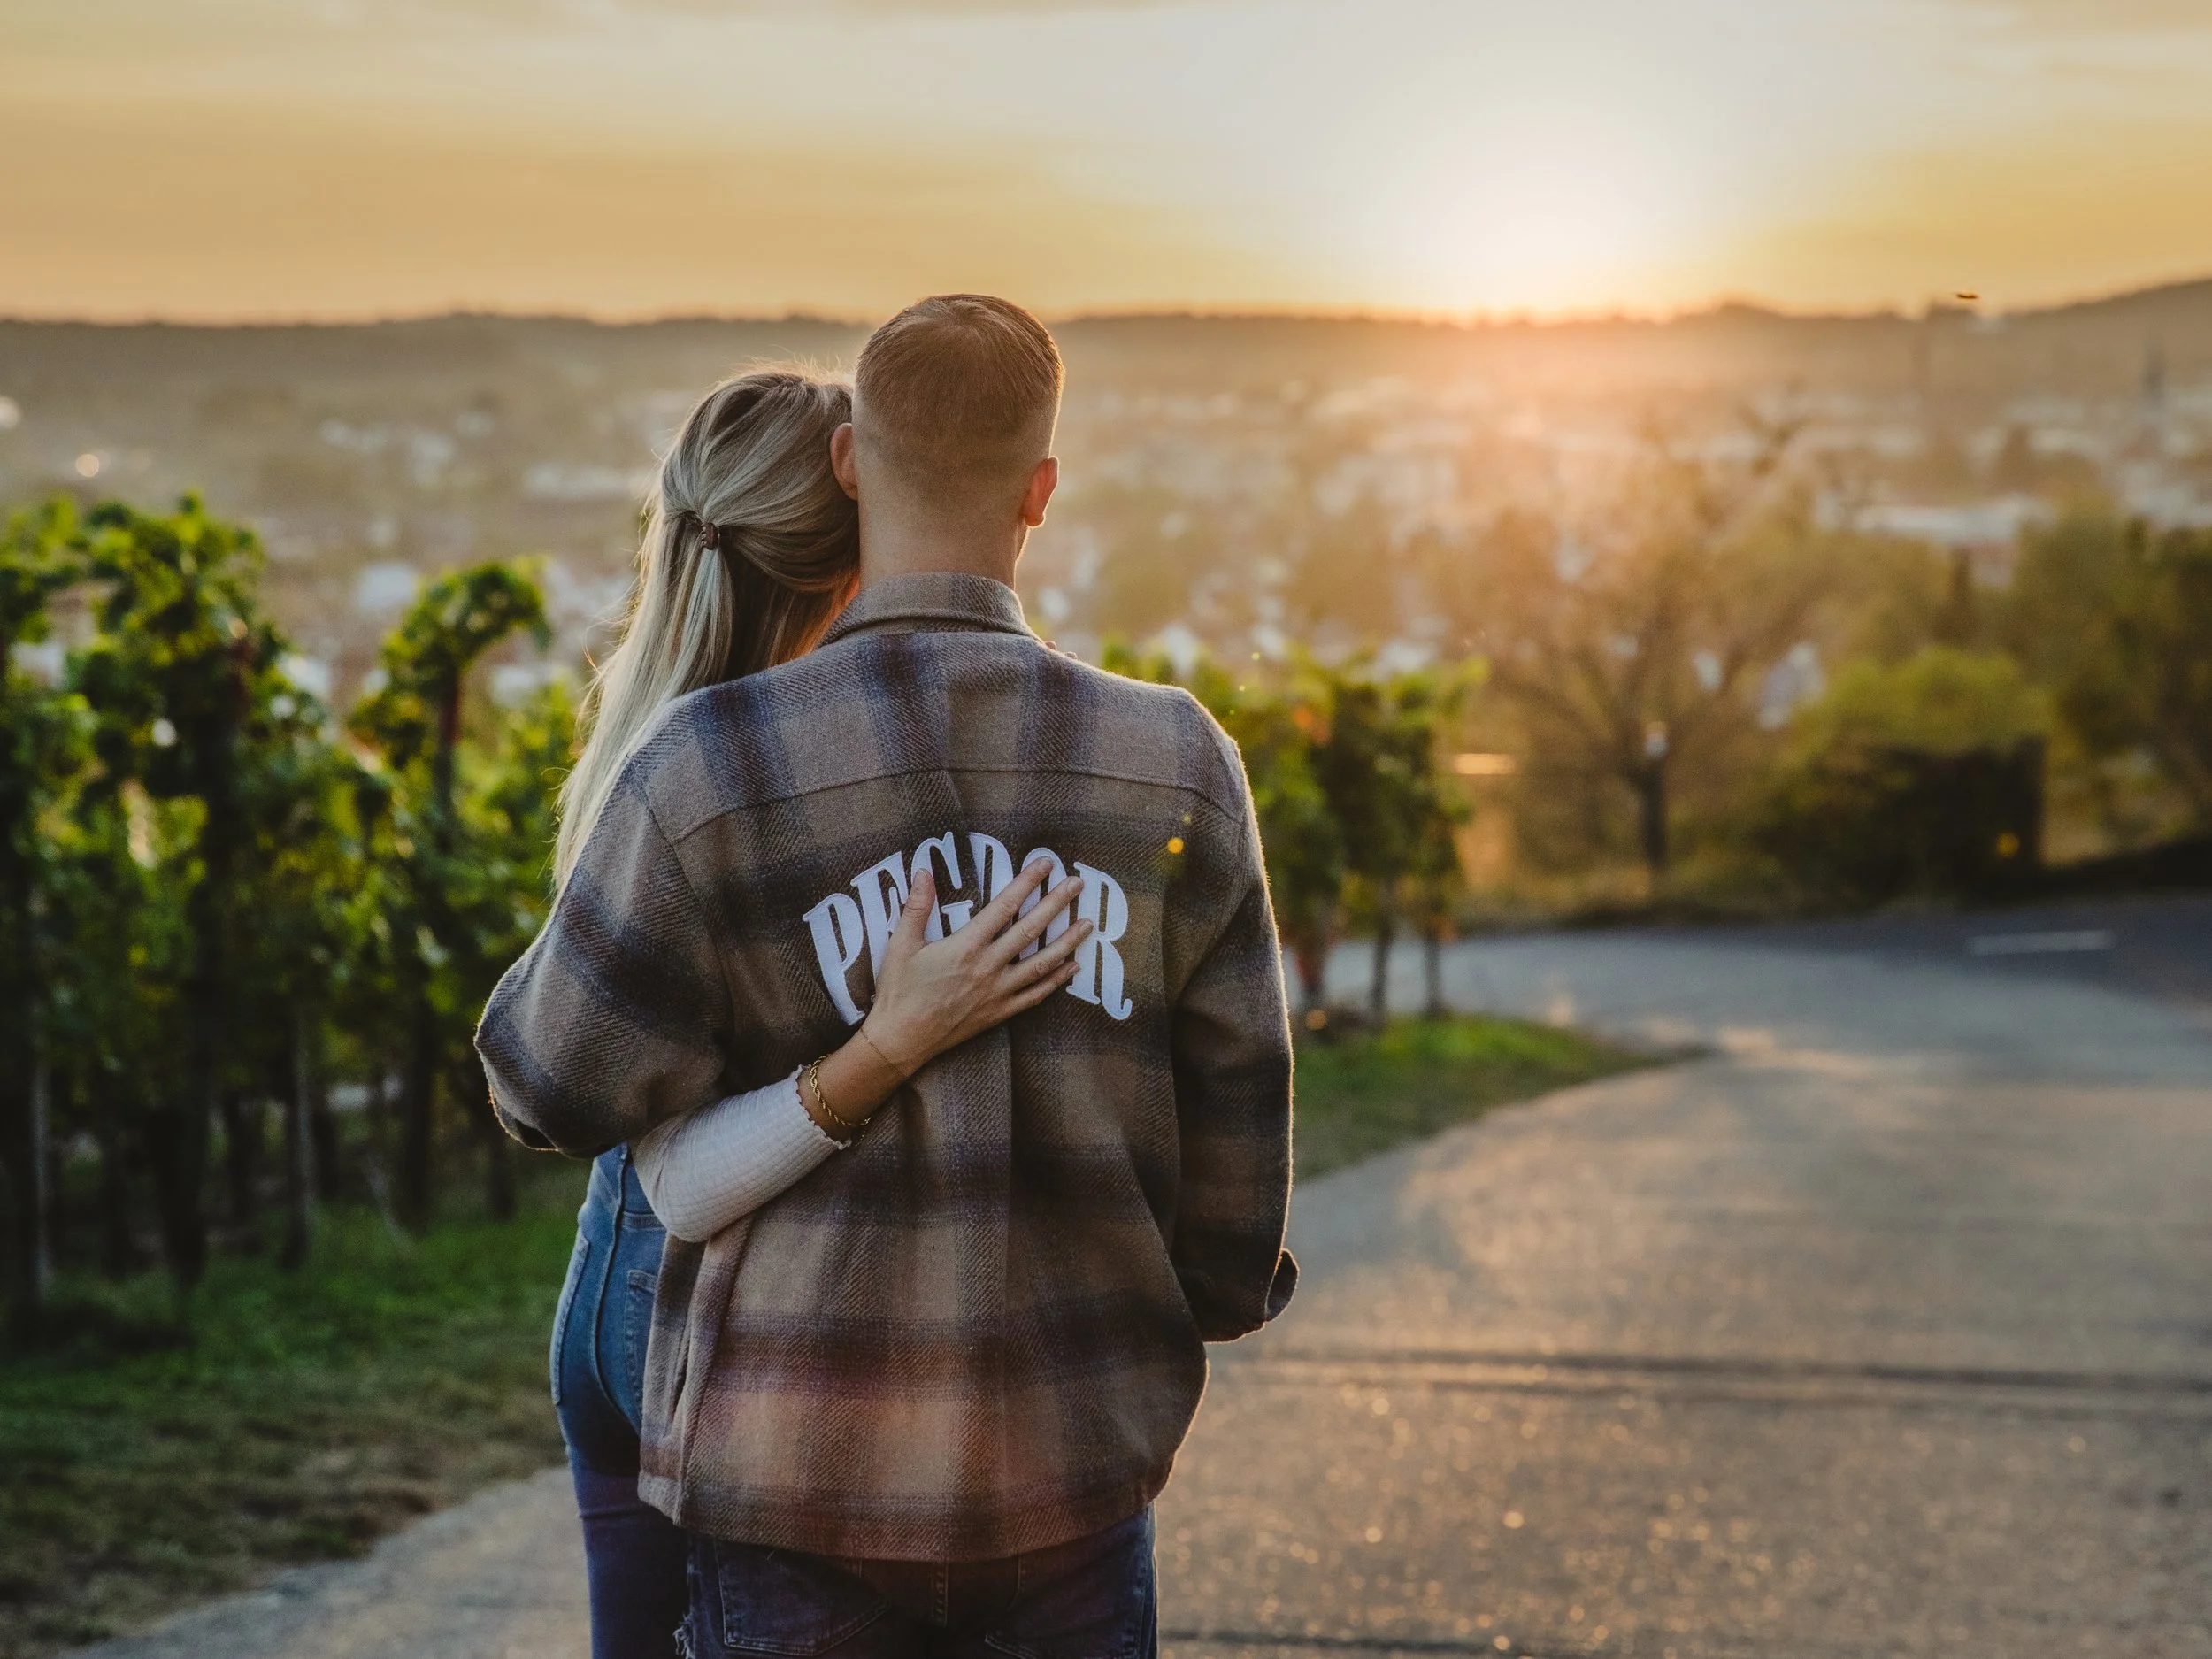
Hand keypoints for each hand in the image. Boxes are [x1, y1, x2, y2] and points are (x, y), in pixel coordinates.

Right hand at [862, 860, 1090, 1075]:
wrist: (900, 1040)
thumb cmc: (899, 991)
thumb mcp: (901, 944)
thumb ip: (916, 907)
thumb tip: (924, 871)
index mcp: (965, 947)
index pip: (1003, 907)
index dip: (1026, 883)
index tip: (1045, 865)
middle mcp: (988, 968)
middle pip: (1030, 930)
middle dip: (1056, 904)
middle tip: (1078, 885)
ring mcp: (998, 992)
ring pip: (1041, 963)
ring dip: (1067, 942)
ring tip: (1088, 924)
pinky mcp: (1000, 1012)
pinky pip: (1035, 995)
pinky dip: (1056, 980)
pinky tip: (1073, 967)